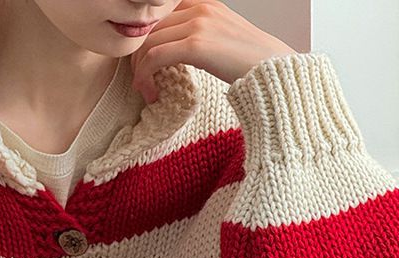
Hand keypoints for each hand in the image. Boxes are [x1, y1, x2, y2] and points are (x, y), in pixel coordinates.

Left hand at [130, 0, 297, 104]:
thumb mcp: (219, 40)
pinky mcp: (196, 45)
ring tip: (146, 91)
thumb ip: (196, 37)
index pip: (160, 16)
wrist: (272, 70)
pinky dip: (145, 77)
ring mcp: (197, 24)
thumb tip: (171, 51)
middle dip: (138, 57)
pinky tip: (152, 94)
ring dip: (140, 71)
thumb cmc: (248, 62)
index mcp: (204, 4)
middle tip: (141, 81)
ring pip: (147, 43)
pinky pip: (154, 58)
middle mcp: (199, 8)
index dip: (146, 40)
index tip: (145, 64)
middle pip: (149, 29)